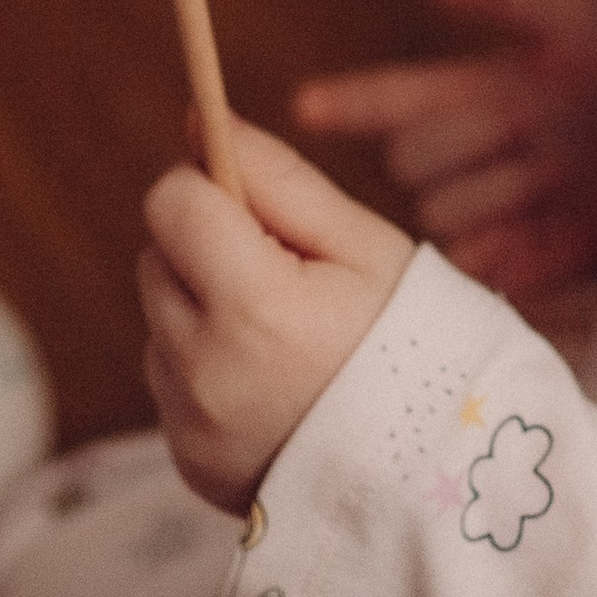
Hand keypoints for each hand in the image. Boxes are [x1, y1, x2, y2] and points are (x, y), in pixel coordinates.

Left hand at [140, 118, 414, 513]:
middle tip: (287, 285)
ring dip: (204, 316)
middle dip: (207, 254)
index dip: (211, 191)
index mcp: (255, 307)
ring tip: (287, 346)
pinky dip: (208, 375)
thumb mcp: (362, 246)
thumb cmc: (413, 343)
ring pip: (160, 322)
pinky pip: (171, 386)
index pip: (171, 202)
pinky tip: (275, 392)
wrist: (439, 477)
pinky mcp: (189, 461)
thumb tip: (197, 119)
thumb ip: (274, 177)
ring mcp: (192, 425)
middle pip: (157, 259)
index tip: (256, 211)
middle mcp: (207, 370)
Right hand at [296, 0, 596, 302]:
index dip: (353, 101)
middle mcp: (493, 152)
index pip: (402, 97)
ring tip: (543, 186)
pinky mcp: (550, 260)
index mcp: (493, 91)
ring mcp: (517, 207)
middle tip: (517, 137)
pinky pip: (487, 269)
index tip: (303, 107)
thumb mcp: (586, 20)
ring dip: (481, 202)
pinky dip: (496, 258)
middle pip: (417, 162)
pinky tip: (526, 243)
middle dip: (453, 151)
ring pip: (444, 215)